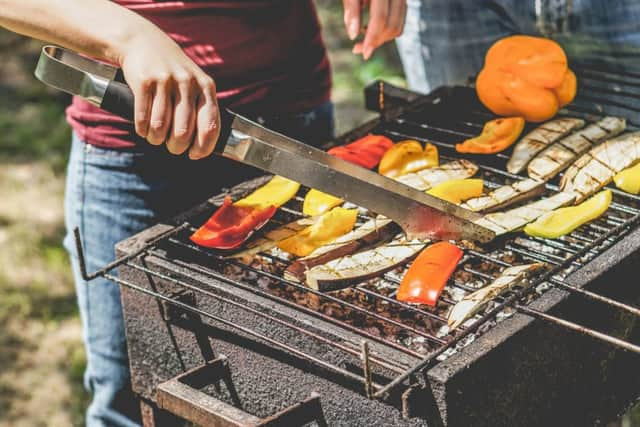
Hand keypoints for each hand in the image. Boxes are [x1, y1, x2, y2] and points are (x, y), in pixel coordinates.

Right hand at [117, 29, 219, 159]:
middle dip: (176, 147)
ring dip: (156, 139)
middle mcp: (187, 83)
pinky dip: (142, 130)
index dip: (203, 147)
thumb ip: (203, 109)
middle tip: (172, 146)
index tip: (194, 154)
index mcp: (205, 87)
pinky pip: (142, 118)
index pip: (210, 126)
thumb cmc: (174, 72)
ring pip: (160, 128)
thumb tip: (204, 147)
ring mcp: (165, 81)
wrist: (143, 41)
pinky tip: (144, 129)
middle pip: (183, 132)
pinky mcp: (144, 81)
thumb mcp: (195, 84)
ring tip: (156, 137)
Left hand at [343, 0, 406, 59]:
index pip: (380, 18)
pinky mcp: (401, 0)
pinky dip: (386, 31)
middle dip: (376, 41)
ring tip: (362, 39)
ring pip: (398, 26)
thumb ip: (351, 10)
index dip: (371, 38)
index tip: (363, 54)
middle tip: (357, 49)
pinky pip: (399, 21)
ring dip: (381, 39)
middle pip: (392, 25)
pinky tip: (368, 29)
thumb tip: (353, 36)